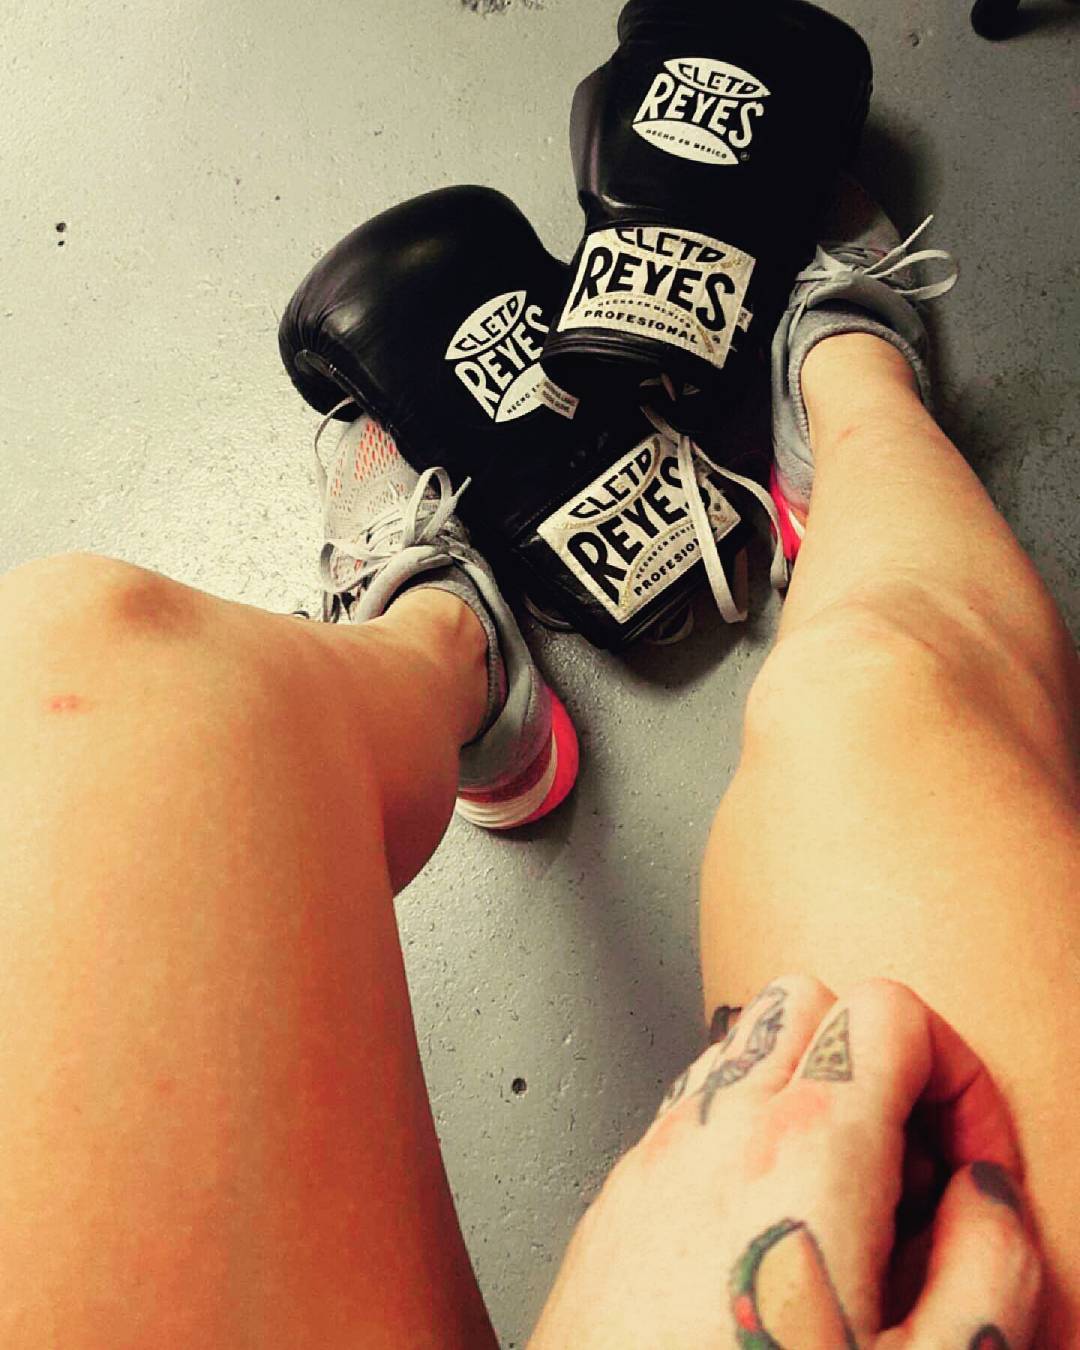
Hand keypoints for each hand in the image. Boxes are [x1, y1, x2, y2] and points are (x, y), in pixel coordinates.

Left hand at [528, 977, 1040, 1347]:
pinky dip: (747, 1133)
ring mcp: (660, 1153)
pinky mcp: (622, 1194)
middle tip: (909, 1171)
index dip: (958, 1078)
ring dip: (810, 1091)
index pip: (893, 1011)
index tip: (968, 1163)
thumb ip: (988, 1267)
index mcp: (809, 1153)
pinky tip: (771, 1230)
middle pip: (814, 999)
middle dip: (882, 1062)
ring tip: (842, 1205)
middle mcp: (723, 1129)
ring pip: (746, 1042)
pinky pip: (695, 1106)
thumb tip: (984, 1198)